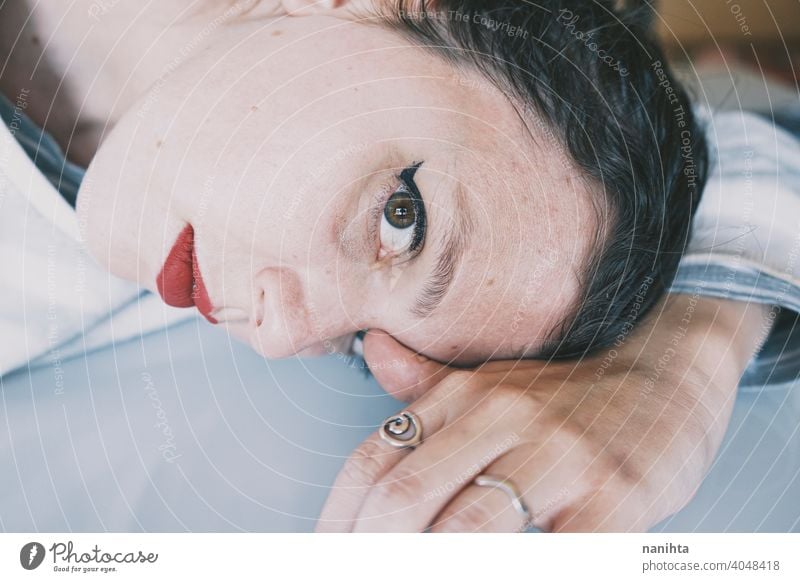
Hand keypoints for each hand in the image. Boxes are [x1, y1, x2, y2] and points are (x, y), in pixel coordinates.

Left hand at [315, 295, 767, 531]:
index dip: (336, 520)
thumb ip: (428, 378)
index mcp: (465, 392)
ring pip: (469, 527)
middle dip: (370, 552)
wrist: (670, 370)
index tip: (324, 555)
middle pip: (407, 496)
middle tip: (358, 574)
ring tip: (408, 577)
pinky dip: (523, 565)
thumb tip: (373, 349)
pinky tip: (503, 567)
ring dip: (430, 565)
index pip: (374, 459)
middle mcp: (504, 414)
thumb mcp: (494, 377)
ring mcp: (560, 455)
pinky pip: (556, 552)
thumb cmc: (570, 392)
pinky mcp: (616, 497)